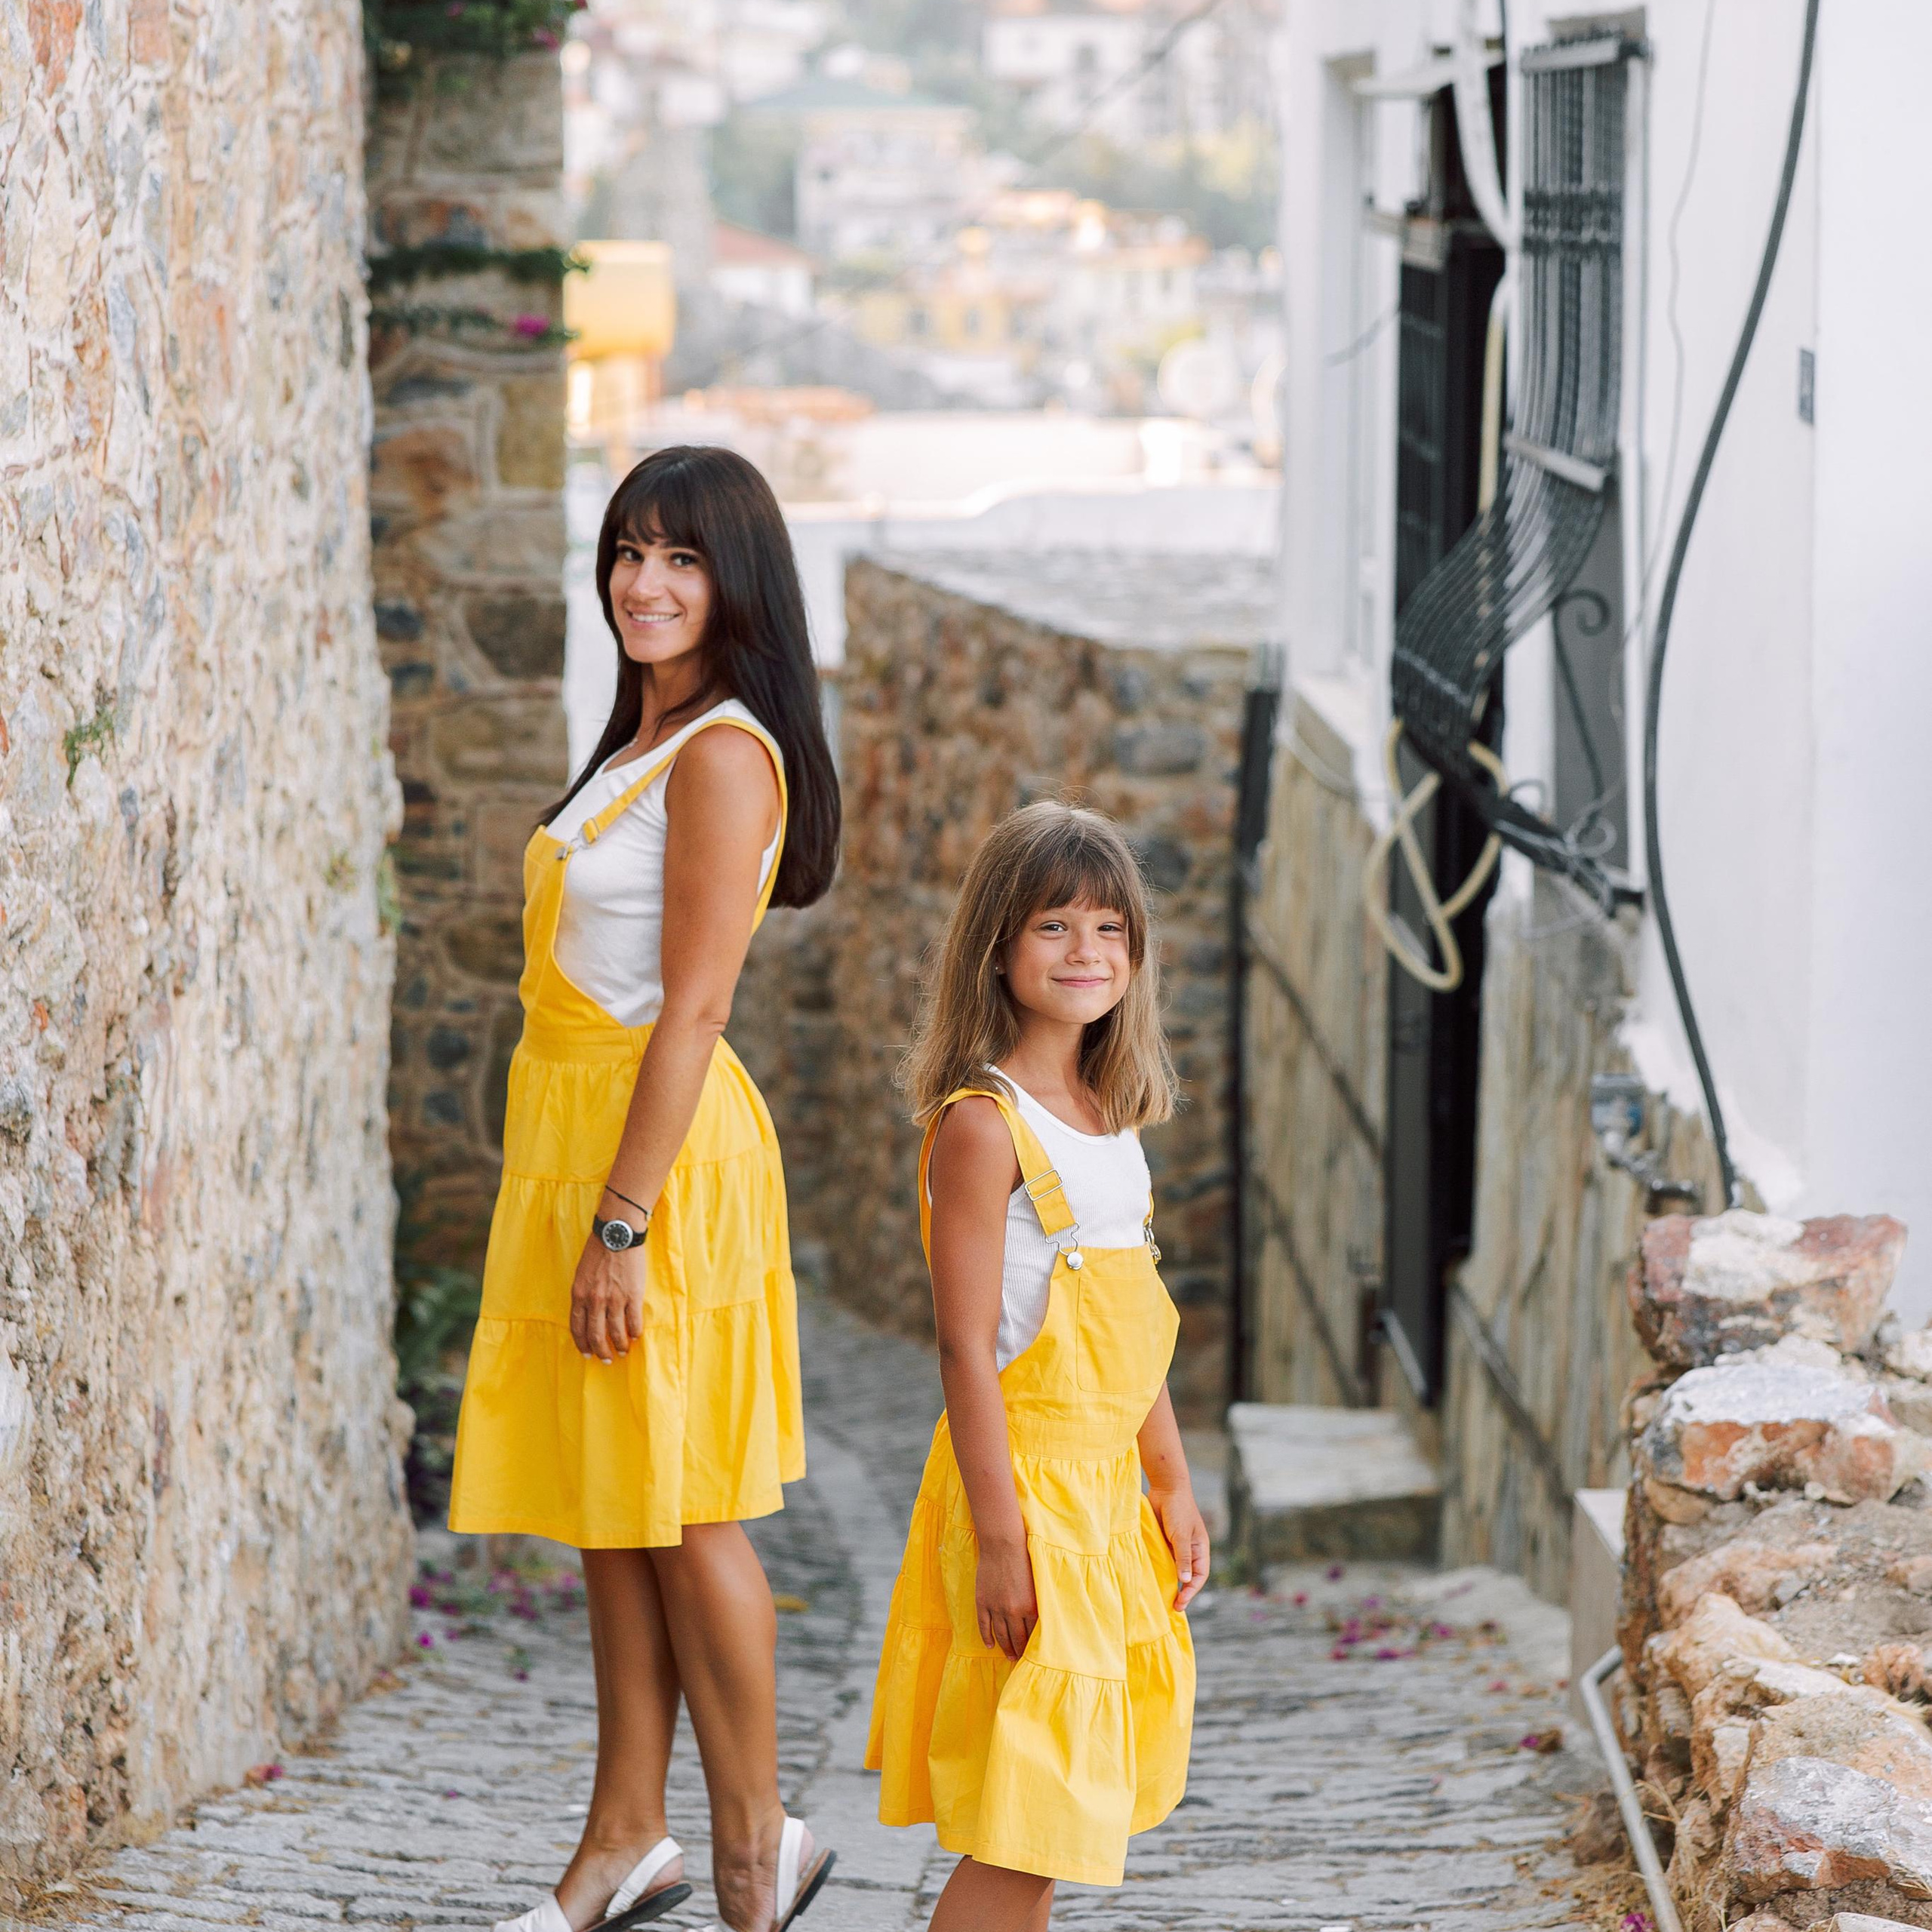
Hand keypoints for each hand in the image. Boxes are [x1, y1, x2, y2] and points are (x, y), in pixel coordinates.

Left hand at [569, 1230, 645, 1363]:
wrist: (617, 1234)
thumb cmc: (598, 1250)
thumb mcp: (581, 1273)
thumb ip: (583, 1294)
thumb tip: (588, 1313)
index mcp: (579, 1294)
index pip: (578, 1328)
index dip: (582, 1344)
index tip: (588, 1353)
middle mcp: (595, 1300)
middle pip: (596, 1335)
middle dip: (601, 1352)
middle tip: (607, 1360)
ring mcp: (615, 1299)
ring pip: (616, 1332)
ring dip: (620, 1346)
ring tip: (624, 1351)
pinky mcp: (633, 1295)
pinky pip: (634, 1321)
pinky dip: (635, 1332)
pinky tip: (636, 1336)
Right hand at [974, 1535, 1037, 1660]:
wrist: (1003, 1545)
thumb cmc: (1024, 1560)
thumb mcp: (1036, 1584)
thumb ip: (1036, 1604)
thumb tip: (1040, 1622)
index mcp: (1030, 1606)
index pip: (1033, 1634)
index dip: (1034, 1646)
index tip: (1035, 1655)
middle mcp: (1013, 1611)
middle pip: (1017, 1638)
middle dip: (1020, 1651)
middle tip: (1021, 1661)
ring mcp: (995, 1607)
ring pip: (1001, 1635)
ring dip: (1005, 1648)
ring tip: (1009, 1657)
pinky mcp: (982, 1601)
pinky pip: (984, 1625)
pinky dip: (987, 1637)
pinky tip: (990, 1645)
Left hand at [1151, 1484, 1209, 1610]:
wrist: (1165, 1487)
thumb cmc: (1178, 1510)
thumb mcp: (1181, 1535)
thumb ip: (1183, 1558)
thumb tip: (1185, 1581)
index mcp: (1200, 1548)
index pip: (1199, 1576)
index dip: (1191, 1591)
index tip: (1181, 1603)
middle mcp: (1190, 1549)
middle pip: (1188, 1576)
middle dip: (1183, 1592)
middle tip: (1173, 1607)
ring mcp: (1177, 1546)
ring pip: (1175, 1569)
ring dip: (1170, 1582)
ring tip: (1162, 1598)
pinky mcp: (1164, 1541)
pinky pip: (1164, 1559)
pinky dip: (1160, 1570)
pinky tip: (1153, 1578)